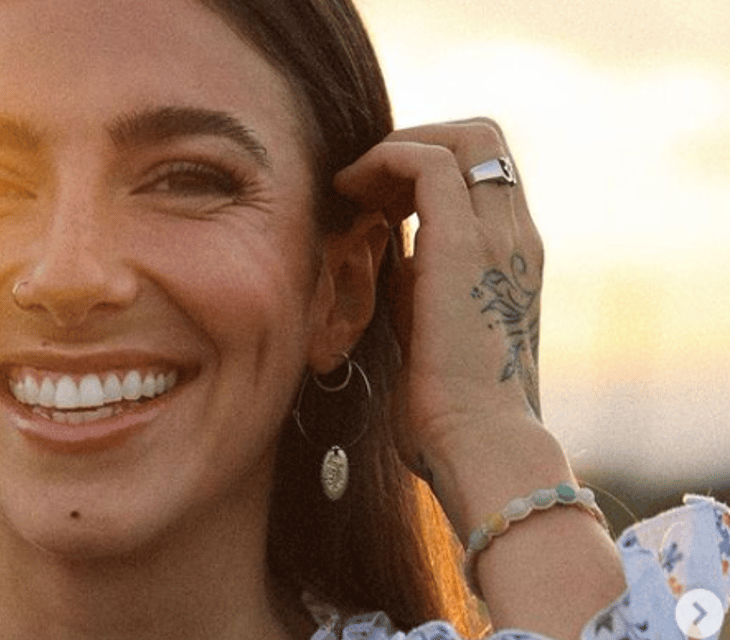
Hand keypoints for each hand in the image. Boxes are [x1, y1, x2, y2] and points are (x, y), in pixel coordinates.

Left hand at [333, 118, 545, 479]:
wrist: (477, 444)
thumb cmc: (446, 411)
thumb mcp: (430, 327)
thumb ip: (419, 283)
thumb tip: (388, 252)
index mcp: (514, 258)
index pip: (484, 173)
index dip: (429, 166)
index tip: (377, 196)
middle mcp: (516, 236)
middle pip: (481, 139)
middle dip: (418, 140)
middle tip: (366, 181)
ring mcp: (497, 234)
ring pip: (462, 136)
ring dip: (396, 146)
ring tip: (351, 184)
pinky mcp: (461, 242)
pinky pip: (426, 161)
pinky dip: (381, 160)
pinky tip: (348, 193)